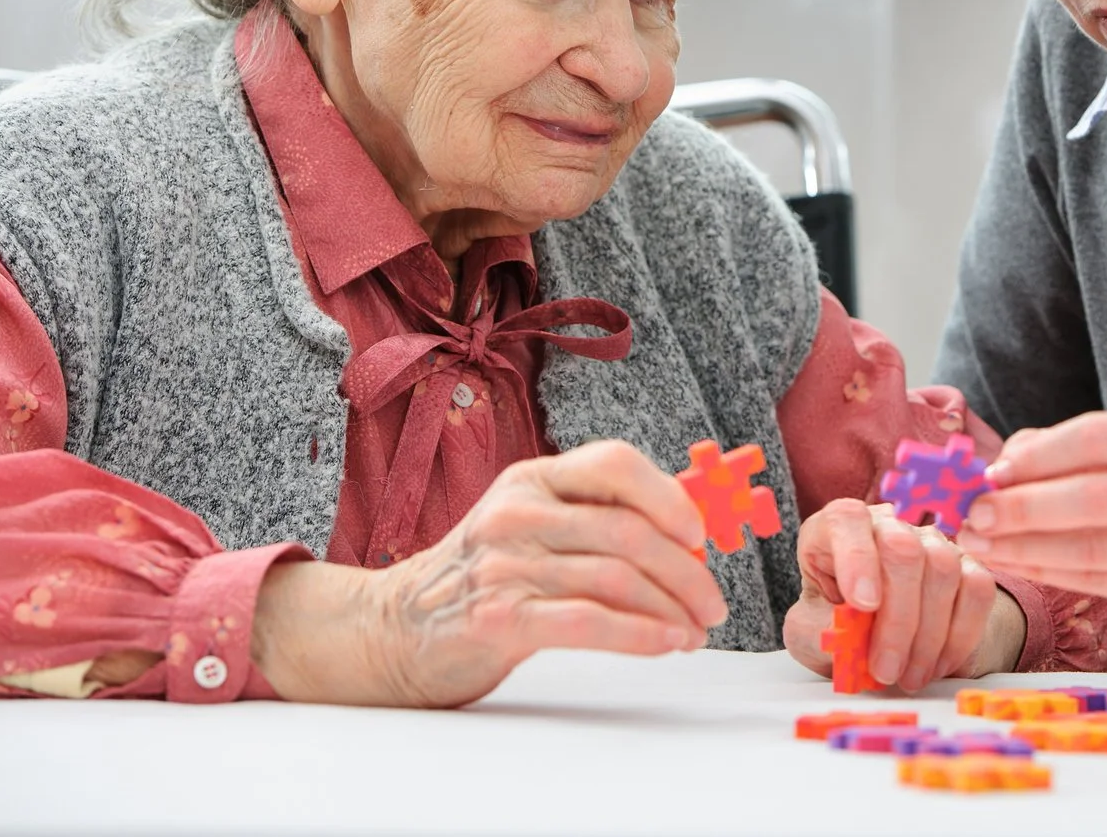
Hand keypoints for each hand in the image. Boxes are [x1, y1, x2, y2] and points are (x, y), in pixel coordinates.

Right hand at [251, 440, 726, 706]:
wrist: (393, 629)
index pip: (615, 464)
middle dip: (686, 571)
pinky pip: (589, 621)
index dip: (669, 496)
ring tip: (693, 631)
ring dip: (671, 610)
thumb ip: (594, 519)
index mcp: (532, 479)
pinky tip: (666, 643)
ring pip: (616, 579)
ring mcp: (504, 564)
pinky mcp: (498, 617)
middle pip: (628, 531)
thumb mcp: (529, 525)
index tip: (701, 534)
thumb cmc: (481, 578)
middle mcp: (517, 512)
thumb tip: (687, 531)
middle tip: (713, 602)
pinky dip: (640, 634)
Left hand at [783, 498, 1022, 691]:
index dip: (857, 558)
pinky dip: (959, 636)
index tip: (863, 606)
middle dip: (897, 619)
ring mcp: (931, 542)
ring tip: (908, 677)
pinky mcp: (967, 565)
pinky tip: (936, 664)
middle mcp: (887, 526)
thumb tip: (847, 632)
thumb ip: (821, 631)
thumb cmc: (837, 629)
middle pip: (904, 550)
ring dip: (927, 637)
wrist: (878, 645)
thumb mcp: (812, 634)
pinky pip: (977, 590)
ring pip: (943, 570)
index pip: (848, 519)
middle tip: (885, 670)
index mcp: (836, 530)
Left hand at [958, 407, 1106, 625]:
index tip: (991, 470)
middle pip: (1094, 499)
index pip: (1099, 439)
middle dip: (1023, 507)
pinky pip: (1102, 583)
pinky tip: (1016, 562)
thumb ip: (1076, 448)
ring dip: (1026, 547)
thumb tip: (1001, 466)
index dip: (1038, 455)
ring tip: (981, 542)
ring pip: (1094, 550)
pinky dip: (1050, 572)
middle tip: (974, 512)